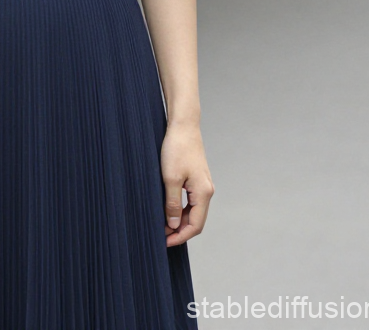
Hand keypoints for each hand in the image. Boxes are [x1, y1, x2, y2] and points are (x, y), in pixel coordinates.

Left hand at [161, 122, 213, 246]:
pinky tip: (168, 211)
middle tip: (161, 237)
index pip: (195, 225)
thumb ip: (173, 204)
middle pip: (196, 220)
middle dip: (180, 231)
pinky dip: (181, 210)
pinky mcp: (197, 179)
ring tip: (162, 226)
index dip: (180, 237)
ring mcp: (203, 185)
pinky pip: (192, 201)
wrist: (183, 126)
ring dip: (179, 221)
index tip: (165, 242)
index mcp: (203, 193)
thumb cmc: (176, 149)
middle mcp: (207, 191)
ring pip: (194, 211)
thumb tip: (174, 226)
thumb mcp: (170, 179)